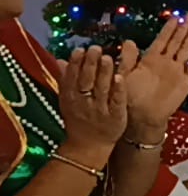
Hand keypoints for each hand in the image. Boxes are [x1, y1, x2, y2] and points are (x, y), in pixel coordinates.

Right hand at [58, 46, 127, 165]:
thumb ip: (66, 81)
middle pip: (86, 81)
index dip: (75, 64)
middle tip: (95, 48)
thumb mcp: (68, 101)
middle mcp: (83, 103)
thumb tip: (60, 60)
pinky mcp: (115, 117)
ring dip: (104, 73)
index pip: (71, 78)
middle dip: (90, 64)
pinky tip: (120, 77)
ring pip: (101, 89)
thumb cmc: (79, 120)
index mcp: (70, 99)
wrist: (88, 147)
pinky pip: (116, 102)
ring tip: (107, 58)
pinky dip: (118, 90)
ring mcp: (100, 110)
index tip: (80, 49)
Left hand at [118, 15, 187, 133]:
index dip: (169, 28)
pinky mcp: (185, 82)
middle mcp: (165, 63)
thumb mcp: (124, 75)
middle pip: (177, 42)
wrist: (141, 117)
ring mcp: (176, 71)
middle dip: (184, 28)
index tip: (176, 16)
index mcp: (150, 60)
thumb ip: (128, 59)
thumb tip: (129, 41)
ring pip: (186, 50)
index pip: (162, 40)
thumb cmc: (130, 97)